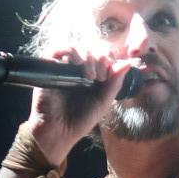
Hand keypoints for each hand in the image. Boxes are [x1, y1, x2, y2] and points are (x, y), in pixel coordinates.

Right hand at [27, 47, 134, 162]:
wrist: (59, 132)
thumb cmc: (81, 121)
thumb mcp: (103, 102)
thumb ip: (115, 83)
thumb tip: (128, 63)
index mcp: (93, 75)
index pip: (103, 53)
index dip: (108, 58)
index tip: (108, 76)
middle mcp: (78, 68)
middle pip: (92, 47)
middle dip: (100, 57)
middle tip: (99, 77)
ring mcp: (64, 67)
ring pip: (78, 45)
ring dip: (88, 55)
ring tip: (89, 75)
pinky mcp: (50, 67)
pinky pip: (59, 48)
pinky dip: (71, 50)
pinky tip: (77, 63)